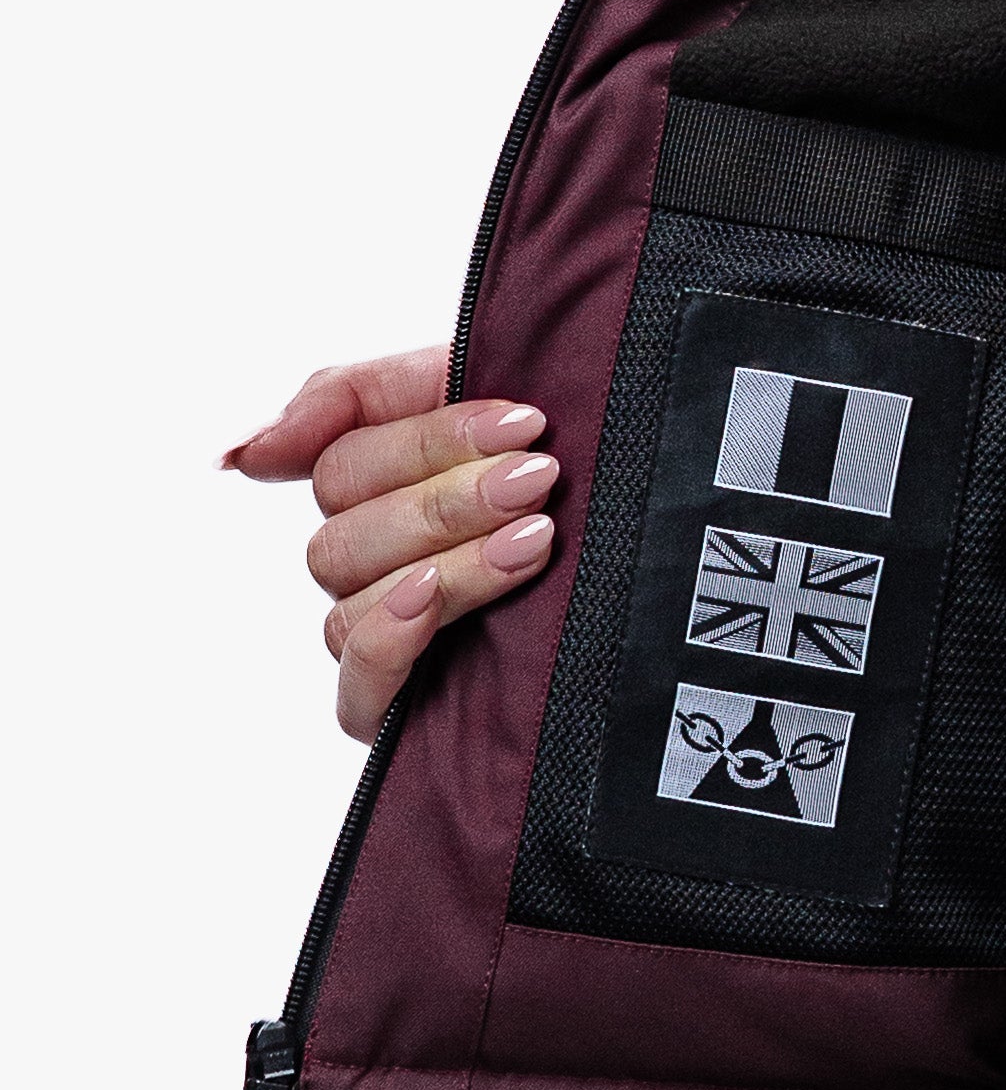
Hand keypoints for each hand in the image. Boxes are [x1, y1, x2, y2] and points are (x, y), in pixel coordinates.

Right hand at [223, 349, 562, 739]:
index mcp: (379, 480)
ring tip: (536, 538)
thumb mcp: (478, 384)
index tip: (526, 419)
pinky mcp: (402, 705)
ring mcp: (382, 632)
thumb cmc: (578, 449)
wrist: (678, 531)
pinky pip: (355, 690)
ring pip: (353, 598)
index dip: (426, 436)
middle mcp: (370, 559)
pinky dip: (384, 640)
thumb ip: (351, 397)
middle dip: (448, 498)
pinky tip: (426, 603)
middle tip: (540, 477)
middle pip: (343, 530)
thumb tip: (243, 452)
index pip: (342, 456)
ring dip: (447, 560)